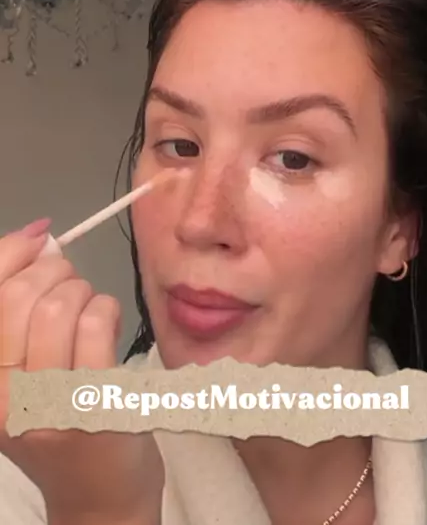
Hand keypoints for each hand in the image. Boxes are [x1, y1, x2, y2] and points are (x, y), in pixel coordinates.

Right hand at [0, 220, 162, 523]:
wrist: (98, 498)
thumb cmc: (60, 422)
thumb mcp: (20, 372)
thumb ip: (17, 310)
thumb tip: (33, 236)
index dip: (11, 252)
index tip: (37, 240)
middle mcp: (3, 397)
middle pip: (21, 296)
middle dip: (55, 273)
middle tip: (70, 284)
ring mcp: (47, 406)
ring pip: (62, 305)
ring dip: (85, 293)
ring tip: (90, 312)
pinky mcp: (93, 407)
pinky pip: (96, 322)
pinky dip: (106, 309)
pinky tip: (107, 325)